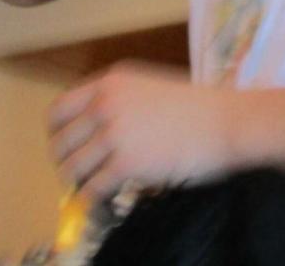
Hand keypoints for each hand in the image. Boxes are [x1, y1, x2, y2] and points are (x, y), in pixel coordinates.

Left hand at [48, 61, 233, 201]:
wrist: (227, 122)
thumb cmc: (197, 107)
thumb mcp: (148, 87)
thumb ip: (118, 101)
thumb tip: (93, 130)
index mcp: (109, 82)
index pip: (59, 110)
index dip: (57, 135)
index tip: (66, 149)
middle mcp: (105, 104)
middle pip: (60, 142)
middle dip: (64, 163)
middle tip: (77, 175)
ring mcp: (115, 133)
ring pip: (72, 168)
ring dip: (77, 184)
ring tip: (90, 190)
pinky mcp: (127, 164)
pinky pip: (93, 188)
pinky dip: (93, 200)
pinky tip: (103, 201)